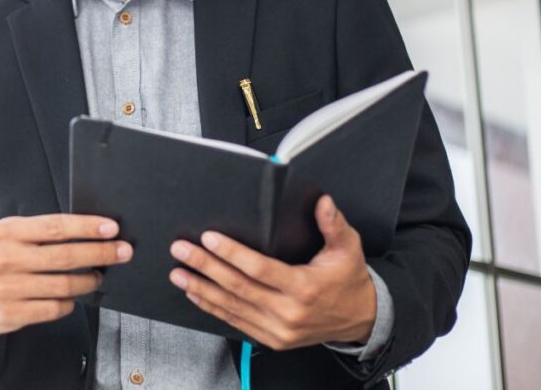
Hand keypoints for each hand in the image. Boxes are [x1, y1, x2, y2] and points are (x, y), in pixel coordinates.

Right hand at [0, 214, 132, 340]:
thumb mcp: (10, 233)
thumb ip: (41, 232)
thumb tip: (88, 231)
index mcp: (8, 232)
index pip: (56, 227)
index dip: (87, 228)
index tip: (111, 229)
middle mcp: (6, 259)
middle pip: (65, 257)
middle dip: (100, 254)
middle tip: (123, 252)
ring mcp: (8, 289)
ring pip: (63, 286)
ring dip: (88, 281)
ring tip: (98, 276)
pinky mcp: (11, 314)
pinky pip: (53, 309)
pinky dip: (69, 303)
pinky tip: (73, 297)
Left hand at [169, 195, 376, 349]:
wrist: (362, 320)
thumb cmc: (349, 280)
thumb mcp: (348, 248)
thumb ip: (333, 223)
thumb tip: (322, 201)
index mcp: (305, 287)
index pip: (259, 269)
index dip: (232, 253)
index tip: (210, 238)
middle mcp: (289, 312)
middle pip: (238, 287)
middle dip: (205, 266)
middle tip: (182, 250)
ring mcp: (278, 330)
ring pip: (232, 307)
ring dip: (201, 289)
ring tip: (178, 273)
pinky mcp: (272, 339)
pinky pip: (237, 322)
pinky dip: (213, 308)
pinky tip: (196, 294)